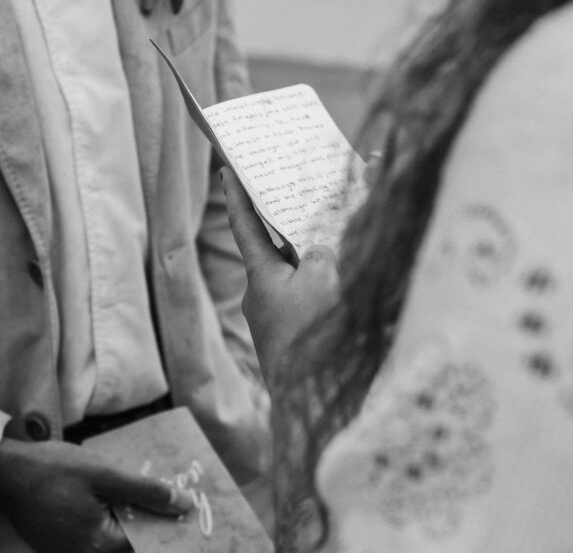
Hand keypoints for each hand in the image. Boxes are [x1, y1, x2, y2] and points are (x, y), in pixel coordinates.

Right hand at [0, 437, 193, 552]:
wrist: (4, 473)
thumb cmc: (53, 470)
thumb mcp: (104, 473)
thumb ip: (145, 491)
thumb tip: (184, 505)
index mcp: (98, 545)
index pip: (145, 546)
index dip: (168, 531)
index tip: (189, 517)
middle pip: (130, 546)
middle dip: (152, 527)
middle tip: (174, 503)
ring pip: (113, 542)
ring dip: (132, 524)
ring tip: (150, 499)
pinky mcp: (60, 548)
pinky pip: (96, 540)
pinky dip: (112, 523)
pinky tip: (119, 501)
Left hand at [221, 167, 339, 389]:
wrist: (313, 404)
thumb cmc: (312, 336)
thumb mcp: (323, 280)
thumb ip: (321, 254)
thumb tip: (319, 254)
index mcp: (261, 275)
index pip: (245, 224)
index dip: (237, 194)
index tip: (227, 168)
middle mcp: (263, 295)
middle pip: (277, 248)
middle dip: (292, 226)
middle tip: (304, 197)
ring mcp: (277, 319)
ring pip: (297, 276)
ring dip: (315, 260)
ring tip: (341, 240)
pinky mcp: (293, 338)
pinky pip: (307, 300)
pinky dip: (323, 287)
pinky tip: (345, 286)